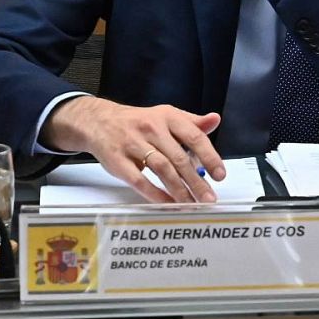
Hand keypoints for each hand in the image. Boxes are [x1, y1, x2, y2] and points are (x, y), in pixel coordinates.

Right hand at [41, 96, 226, 202]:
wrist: (98, 121)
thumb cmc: (139, 122)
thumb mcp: (166, 116)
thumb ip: (192, 122)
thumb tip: (215, 120)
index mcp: (168, 117)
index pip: (194, 137)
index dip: (209, 157)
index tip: (220, 175)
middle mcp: (151, 128)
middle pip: (179, 158)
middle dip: (196, 180)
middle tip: (209, 197)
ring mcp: (132, 143)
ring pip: (161, 169)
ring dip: (179, 189)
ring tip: (191, 203)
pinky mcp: (117, 160)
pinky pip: (138, 180)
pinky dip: (154, 193)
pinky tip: (168, 203)